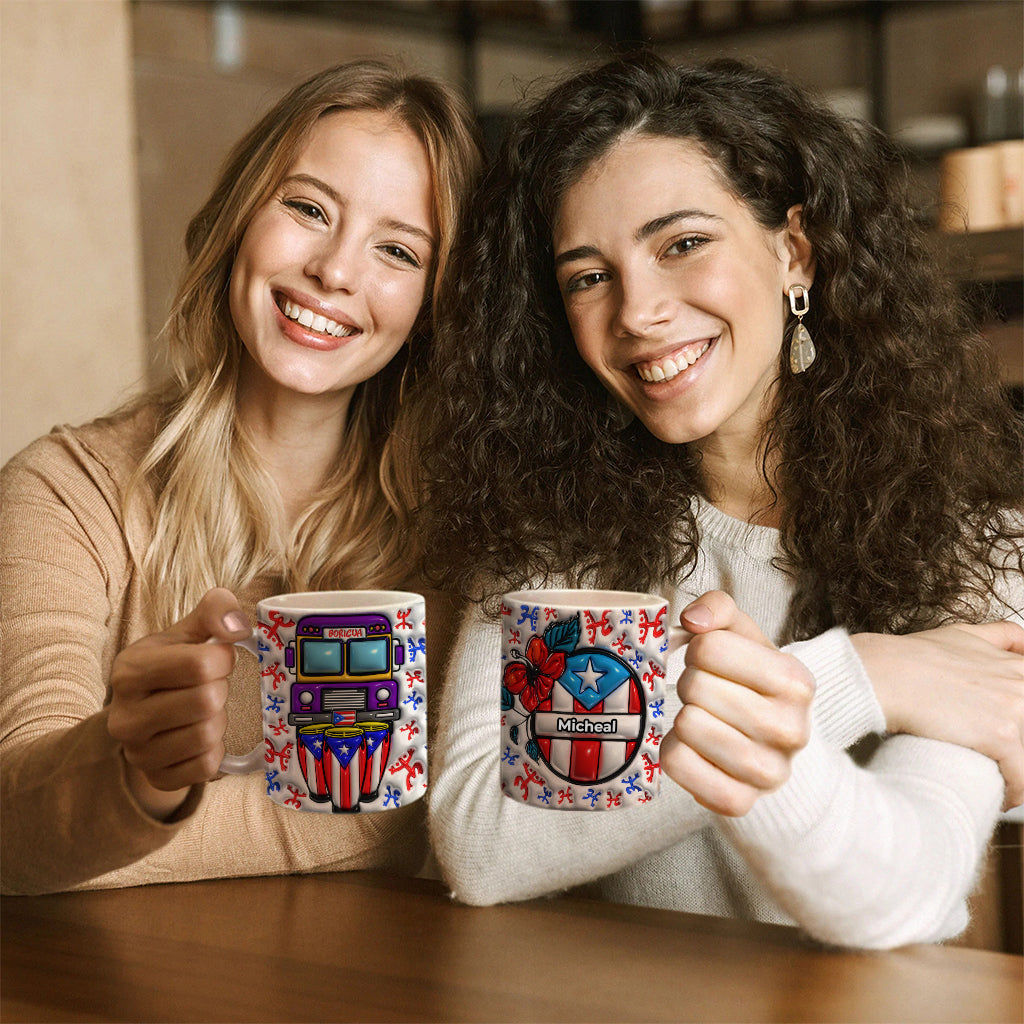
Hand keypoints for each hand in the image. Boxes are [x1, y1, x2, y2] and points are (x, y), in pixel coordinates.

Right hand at [107, 588, 250, 818]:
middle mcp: (125, 716)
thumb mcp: (188, 631)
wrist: (146, 714)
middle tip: (210, 687)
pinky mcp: (156, 778)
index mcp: (130, 671)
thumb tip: (238, 626)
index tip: (219, 659)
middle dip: (220, 690)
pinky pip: (206, 767)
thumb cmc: (173, 666)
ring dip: (219, 720)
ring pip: (208, 736)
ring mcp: (137, 753)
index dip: (223, 659)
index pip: (199, 664)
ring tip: (204, 711)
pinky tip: (202, 736)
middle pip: (206, 701)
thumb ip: (215, 611)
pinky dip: (215, 750)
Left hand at [660, 591, 814, 816]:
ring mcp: (768, 773)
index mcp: (796, 681)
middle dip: (689, 683)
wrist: (771, 744)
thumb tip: (693, 619)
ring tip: (701, 718)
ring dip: (682, 717)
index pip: (709, 647)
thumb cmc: (748, 681)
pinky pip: (677, 764)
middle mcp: (791, 729)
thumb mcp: (743, 636)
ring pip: (686, 726)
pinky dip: (673, 752)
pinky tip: (693, 748)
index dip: (698, 649)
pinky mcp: (739, 802)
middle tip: (704, 693)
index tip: (710, 661)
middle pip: (694, 687)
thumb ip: (719, 608)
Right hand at [852, 622, 1023, 809]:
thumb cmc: (910, 657)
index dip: (1018, 721)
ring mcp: (1015, 709)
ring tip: (1000, 782)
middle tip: (1000, 758)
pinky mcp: (1002, 736)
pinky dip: (1014, 793)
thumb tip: (1021, 640)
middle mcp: (1021, 684)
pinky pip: (1022, 779)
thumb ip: (999, 636)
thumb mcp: (961, 634)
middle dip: (1018, 747)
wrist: (884, 674)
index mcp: (1016, 666)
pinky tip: (1000, 796)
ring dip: (1018, 772)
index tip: (1009, 734)